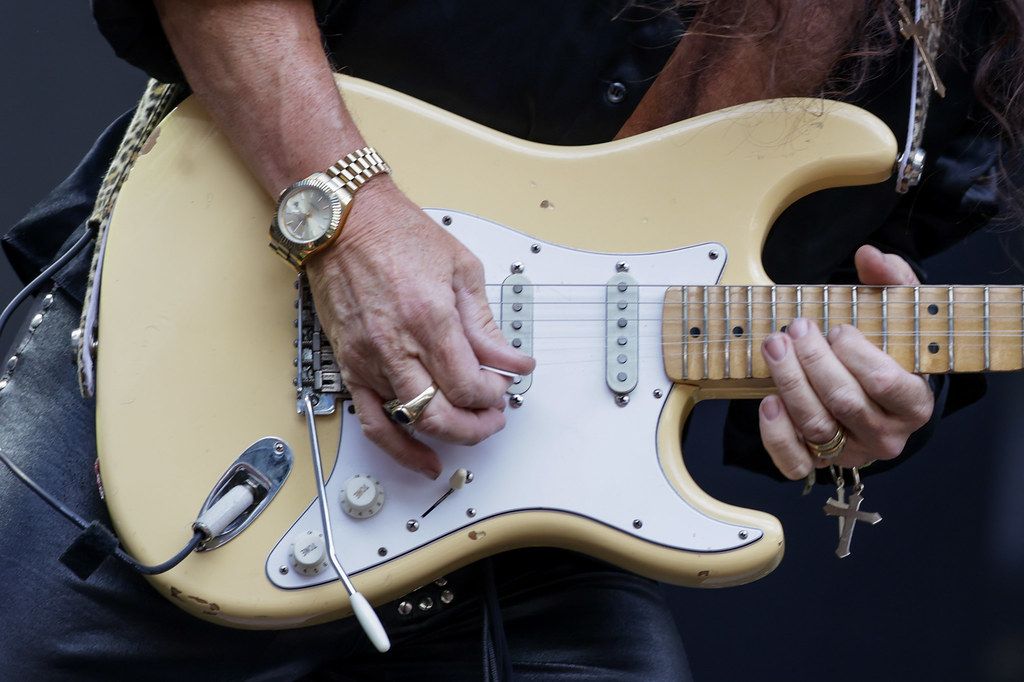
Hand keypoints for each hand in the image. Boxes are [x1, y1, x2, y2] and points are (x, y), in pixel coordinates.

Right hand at [306, 180, 534, 478]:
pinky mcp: (350, 366)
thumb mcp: (461, 269)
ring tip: (469, 431)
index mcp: (429, 319)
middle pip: (442, 415)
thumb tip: (511, 361)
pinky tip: (422, 458)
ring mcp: (369, 360)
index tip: (503, 387)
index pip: (468, 385)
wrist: (343, 222)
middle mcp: (396, 346)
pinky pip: (372, 423)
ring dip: (447, 436)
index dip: (493, 396)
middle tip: (495, 416)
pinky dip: (399, 448)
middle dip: (477, 425)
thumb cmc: (397, 235)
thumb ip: (486, 325)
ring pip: (411, 424)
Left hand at [757, 245, 934, 479]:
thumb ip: (891, 280)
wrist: (877, 395)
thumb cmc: (886, 350)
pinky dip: (776, 434)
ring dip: (789, 383)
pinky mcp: (820, 461)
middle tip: (795, 329)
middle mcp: (886, 435)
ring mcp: (851, 451)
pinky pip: (794, 461)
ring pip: (816, 425)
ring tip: (775, 347)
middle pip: (844, 402)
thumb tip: (869, 256)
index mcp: (914, 402)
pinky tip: (768, 401)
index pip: (886, 383)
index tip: (838, 329)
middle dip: (813, 361)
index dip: (856, 355)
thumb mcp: (898, 312)